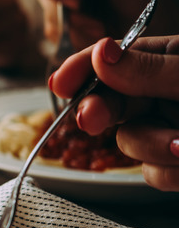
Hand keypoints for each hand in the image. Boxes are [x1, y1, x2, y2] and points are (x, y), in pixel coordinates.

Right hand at [50, 35, 178, 190]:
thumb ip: (148, 69)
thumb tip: (100, 53)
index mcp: (164, 60)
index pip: (110, 60)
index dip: (80, 71)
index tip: (60, 84)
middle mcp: (160, 95)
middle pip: (107, 102)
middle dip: (97, 111)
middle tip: (89, 119)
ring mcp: (165, 130)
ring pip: (128, 143)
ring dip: (155, 147)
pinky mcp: (173, 165)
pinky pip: (150, 174)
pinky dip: (171, 173)